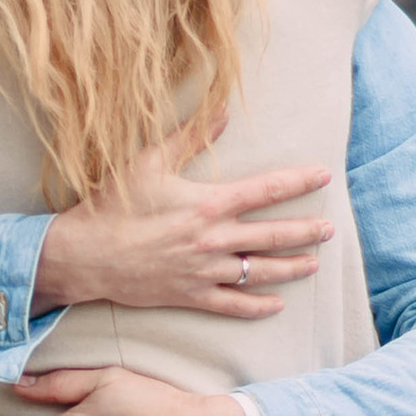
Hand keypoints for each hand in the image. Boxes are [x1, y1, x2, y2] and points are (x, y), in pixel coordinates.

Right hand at [34, 131, 330, 316]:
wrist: (85, 256)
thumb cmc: (114, 205)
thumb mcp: (150, 161)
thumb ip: (191, 136)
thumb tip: (223, 108)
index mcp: (209, 204)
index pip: (266, 191)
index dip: (299, 182)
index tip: (324, 176)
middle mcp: (214, 240)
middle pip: (274, 236)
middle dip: (306, 232)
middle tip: (330, 229)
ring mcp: (205, 271)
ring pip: (260, 272)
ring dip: (291, 268)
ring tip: (313, 264)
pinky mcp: (190, 295)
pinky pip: (233, 305)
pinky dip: (257, 306)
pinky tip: (276, 304)